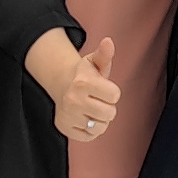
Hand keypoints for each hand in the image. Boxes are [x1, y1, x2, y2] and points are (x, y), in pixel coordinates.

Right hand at [25, 26, 123, 140]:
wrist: (62, 85)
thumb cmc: (84, 75)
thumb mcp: (95, 62)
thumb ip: (104, 54)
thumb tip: (108, 41)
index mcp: (83, 83)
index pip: (115, 95)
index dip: (112, 92)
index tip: (104, 89)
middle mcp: (73, 100)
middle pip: (110, 113)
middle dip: (108, 107)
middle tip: (98, 100)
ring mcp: (68, 115)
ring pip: (101, 127)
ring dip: (100, 120)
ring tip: (92, 109)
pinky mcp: (65, 128)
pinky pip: (89, 136)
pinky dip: (91, 130)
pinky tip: (85, 117)